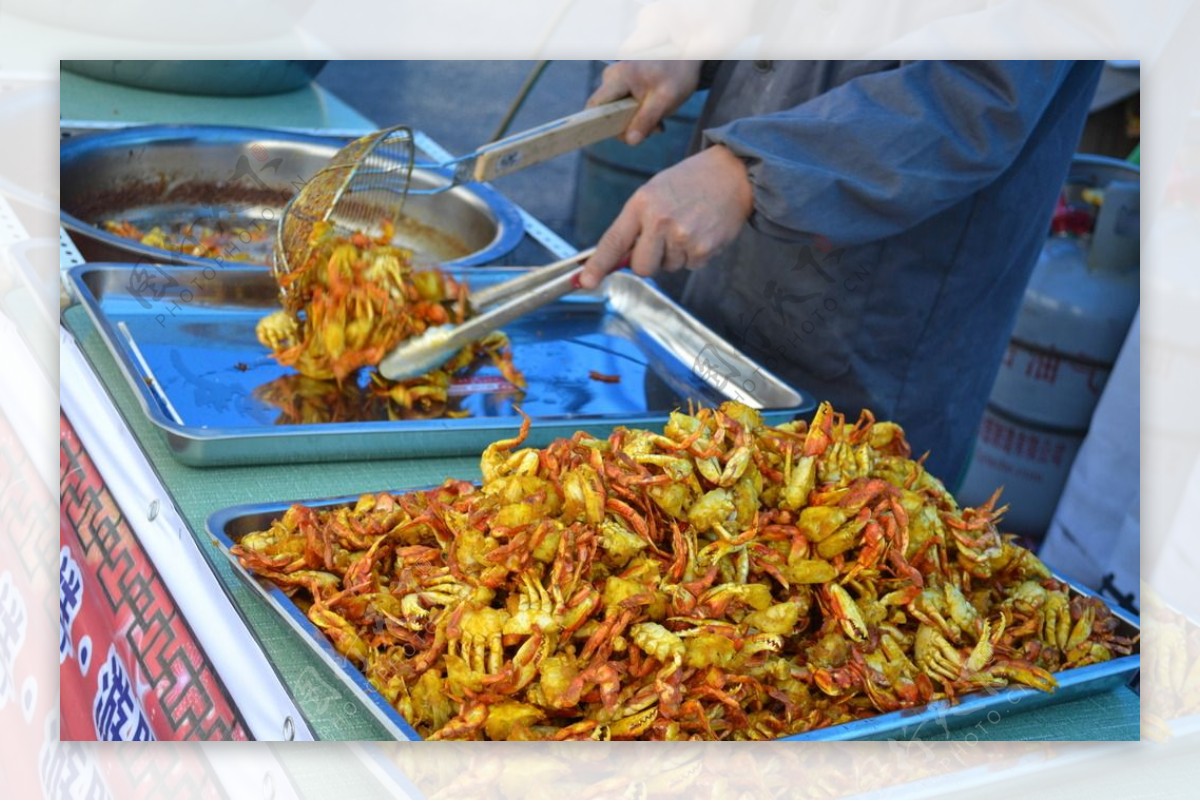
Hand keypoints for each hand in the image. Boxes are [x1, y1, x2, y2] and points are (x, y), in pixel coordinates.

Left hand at [578, 144, 752, 288]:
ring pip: (667, 268)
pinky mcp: (703, 249)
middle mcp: (660, 220)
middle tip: (665, 238)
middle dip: (649, 261)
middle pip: (641, 267)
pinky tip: (702, 231)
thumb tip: (618, 259)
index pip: (613, 241)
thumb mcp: (655, 192)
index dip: (597, 265)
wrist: (733, 174)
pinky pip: (690, 266)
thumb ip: (636, 224)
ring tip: (688, 226)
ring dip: (675, 255)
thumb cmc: (690, 183)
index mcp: (642, 203)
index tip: (584, 282)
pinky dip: (695, 255)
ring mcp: (682, 236)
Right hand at [587, 60, 701, 145]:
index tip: (617, 136)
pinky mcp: (624, 86)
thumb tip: (630, 141)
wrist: (686, 56)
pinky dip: (639, 115)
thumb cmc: (676, 74)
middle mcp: (611, 77)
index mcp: (617, 78)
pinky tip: (656, 116)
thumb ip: (646, 120)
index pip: (594, 105)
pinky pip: (624, 107)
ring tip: (659, 122)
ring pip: (617, 112)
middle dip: (628, 127)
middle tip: (653, 129)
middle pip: (606, 112)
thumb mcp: (665, 100)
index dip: (597, 124)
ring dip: (637, 123)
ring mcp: (616, 81)